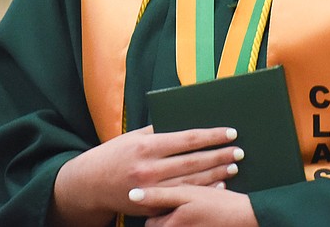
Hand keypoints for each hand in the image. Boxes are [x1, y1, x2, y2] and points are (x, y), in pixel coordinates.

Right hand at [50, 125, 242, 226]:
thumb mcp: (134, 137)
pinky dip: (201, 192)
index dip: (211, 136)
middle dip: (219, 156)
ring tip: (233, 168)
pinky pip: (181, 199)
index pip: (187, 139)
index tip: (230, 132)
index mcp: (147, 147)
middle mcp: (150, 169)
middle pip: (194, 162)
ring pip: (191, 183)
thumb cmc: (114, 155)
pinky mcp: (151, 207)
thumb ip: (159, 131)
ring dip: (215, 175)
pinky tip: (217, 187)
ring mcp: (151, 191)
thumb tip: (187, 122)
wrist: (89, 185)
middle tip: (239, 152)